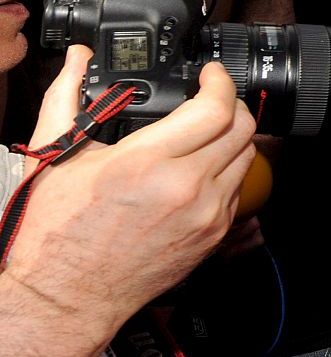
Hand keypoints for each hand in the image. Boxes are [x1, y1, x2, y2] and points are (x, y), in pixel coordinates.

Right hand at [7, 49, 255, 332]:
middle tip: (212, 98)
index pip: (215, 108)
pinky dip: (228, 171)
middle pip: (242, 128)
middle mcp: (185, 188)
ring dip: (234, 136)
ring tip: (209, 131)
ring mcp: (205, 214)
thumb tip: (76, 60)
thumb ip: (68, 97)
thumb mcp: (57, 157)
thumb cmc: (57, 234)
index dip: (220, 81)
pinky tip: (203, 168)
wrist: (68, 296)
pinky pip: (238, 189)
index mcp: (146, 163)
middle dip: (232, 103)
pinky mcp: (214, 236)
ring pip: (247, 157)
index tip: (210, 74)